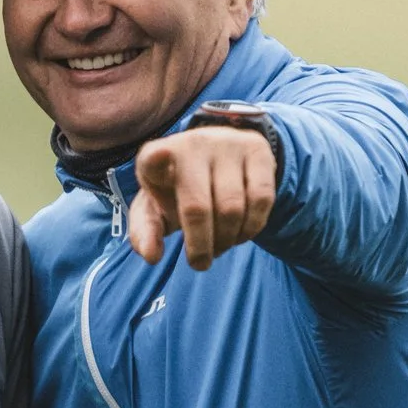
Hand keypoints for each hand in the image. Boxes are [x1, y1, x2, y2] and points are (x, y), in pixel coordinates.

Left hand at [128, 123, 277, 268]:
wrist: (215, 158)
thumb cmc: (176, 191)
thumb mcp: (154, 209)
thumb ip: (145, 233)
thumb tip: (152, 256)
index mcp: (155, 157)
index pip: (153, 158)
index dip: (156, 159)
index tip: (159, 156)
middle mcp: (192, 144)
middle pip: (197, 208)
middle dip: (200, 247)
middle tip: (200, 264)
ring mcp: (227, 143)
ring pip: (232, 209)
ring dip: (227, 240)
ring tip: (219, 247)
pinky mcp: (257, 149)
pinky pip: (261, 200)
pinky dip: (251, 227)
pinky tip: (240, 232)